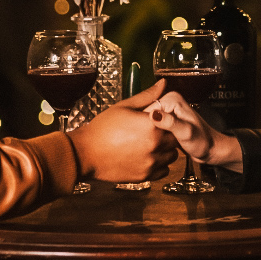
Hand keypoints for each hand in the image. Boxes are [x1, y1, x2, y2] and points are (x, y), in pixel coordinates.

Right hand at [66, 79, 180, 182]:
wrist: (85, 153)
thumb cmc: (102, 128)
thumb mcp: (124, 106)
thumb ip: (148, 96)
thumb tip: (163, 83)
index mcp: (152, 125)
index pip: (174, 123)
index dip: (168, 122)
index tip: (159, 121)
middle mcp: (155, 145)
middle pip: (175, 141)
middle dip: (168, 136)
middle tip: (153, 133)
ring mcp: (151, 162)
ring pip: (171, 157)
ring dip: (165, 151)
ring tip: (149, 146)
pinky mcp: (145, 176)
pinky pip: (163, 171)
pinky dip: (159, 165)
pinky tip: (146, 158)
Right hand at [147, 91, 242, 172]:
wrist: (211, 150)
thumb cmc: (203, 142)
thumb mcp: (186, 132)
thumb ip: (170, 123)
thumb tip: (153, 115)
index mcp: (171, 99)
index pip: (146, 109)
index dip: (142, 124)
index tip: (140, 138)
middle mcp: (168, 102)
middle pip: (145, 116)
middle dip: (145, 130)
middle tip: (148, 145)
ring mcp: (167, 112)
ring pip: (147, 124)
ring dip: (147, 135)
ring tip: (152, 147)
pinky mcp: (166, 122)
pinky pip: (152, 129)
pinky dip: (152, 137)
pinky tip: (155, 146)